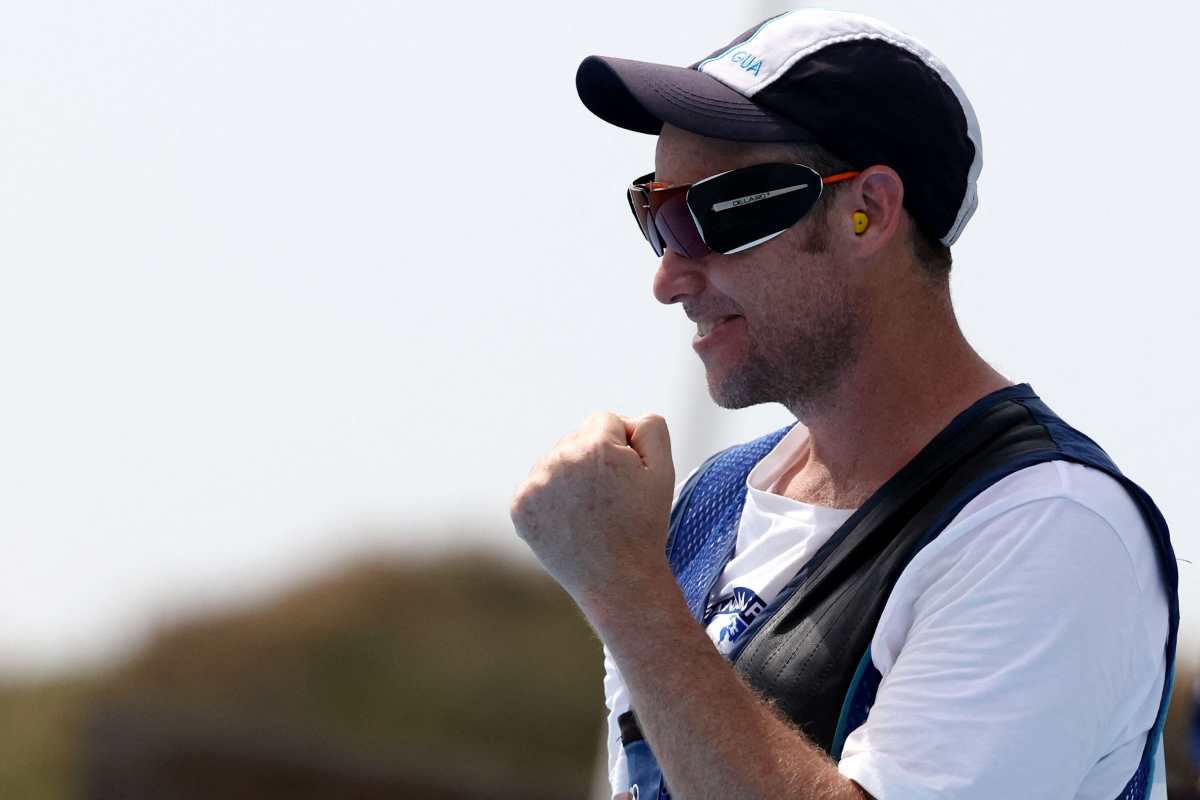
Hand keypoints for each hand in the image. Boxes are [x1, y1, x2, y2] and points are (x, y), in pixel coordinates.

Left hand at [510, 412, 675, 612]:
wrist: (617, 580)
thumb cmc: (643, 525)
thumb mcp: (663, 470)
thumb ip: (649, 427)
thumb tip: (622, 420)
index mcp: (595, 446)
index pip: (605, 420)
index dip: (622, 448)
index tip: (626, 479)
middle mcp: (559, 459)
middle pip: (577, 438)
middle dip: (593, 459)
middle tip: (610, 499)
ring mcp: (535, 484)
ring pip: (556, 460)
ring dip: (571, 477)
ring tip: (589, 511)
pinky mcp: (520, 506)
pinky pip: (538, 484)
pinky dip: (552, 498)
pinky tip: (569, 520)